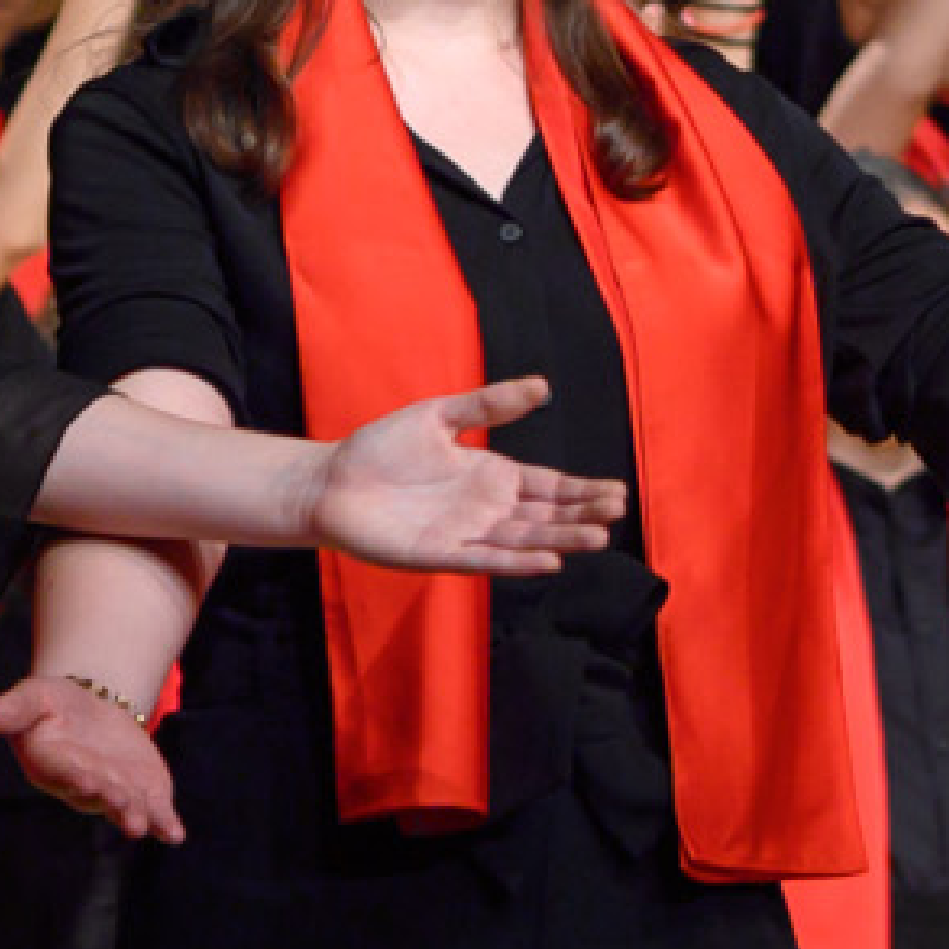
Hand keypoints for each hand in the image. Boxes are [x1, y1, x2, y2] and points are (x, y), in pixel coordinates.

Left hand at [316, 372, 640, 579]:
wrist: (331, 481)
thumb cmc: (382, 447)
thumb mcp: (440, 415)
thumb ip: (490, 406)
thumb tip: (542, 386)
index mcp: (492, 476)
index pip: (549, 486)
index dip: (582, 490)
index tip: (616, 492)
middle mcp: (487, 509)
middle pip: (546, 516)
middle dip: (582, 515)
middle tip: (616, 511)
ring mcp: (467, 534)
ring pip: (525, 541)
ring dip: (561, 540)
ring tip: (597, 537)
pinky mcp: (442, 556)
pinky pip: (486, 560)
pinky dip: (518, 562)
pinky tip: (548, 560)